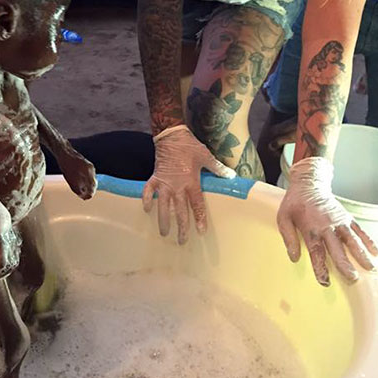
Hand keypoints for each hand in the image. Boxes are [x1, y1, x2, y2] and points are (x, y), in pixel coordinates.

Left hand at [55, 144, 96, 199]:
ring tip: (81, 190)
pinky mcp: (87, 165)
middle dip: (89, 191)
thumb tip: (83, 196)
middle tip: (83, 196)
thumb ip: (78, 189)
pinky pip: (89, 175)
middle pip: (93, 184)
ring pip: (91, 179)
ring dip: (88, 186)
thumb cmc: (66, 165)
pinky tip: (80, 183)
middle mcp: (91, 169)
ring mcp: (90, 166)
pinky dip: (86, 180)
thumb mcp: (70, 180)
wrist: (64, 152)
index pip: (92, 187)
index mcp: (89, 172)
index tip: (85, 198)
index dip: (89, 194)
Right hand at [142, 125, 235, 243]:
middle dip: (181, 227)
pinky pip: (148, 191)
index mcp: (191, 182)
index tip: (201, 231)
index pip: (196, 205)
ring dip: (163, 220)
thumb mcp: (206, 156)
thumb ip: (218, 168)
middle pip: (179, 211)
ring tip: (164, 232)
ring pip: (163, 206)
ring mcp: (164, 183)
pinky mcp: (155, 177)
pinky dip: (146, 200)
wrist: (171, 136)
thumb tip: (232, 177)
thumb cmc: (189, 146)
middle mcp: (177, 186)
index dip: (199, 219)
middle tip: (182, 241)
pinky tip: (146, 210)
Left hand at [277, 156, 377, 285]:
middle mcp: (327, 225)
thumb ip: (289, 238)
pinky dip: (368, 241)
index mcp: (310, 228)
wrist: (309, 184)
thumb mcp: (283, 218)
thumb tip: (294, 258)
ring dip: (361, 254)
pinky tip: (376, 252)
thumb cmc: (295, 203)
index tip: (324, 281)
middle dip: (344, 264)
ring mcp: (339, 221)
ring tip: (369, 268)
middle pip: (337, 247)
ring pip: (352, 240)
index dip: (320, 267)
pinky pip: (359, 230)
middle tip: (352, 278)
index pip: (316, 251)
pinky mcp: (346, 217)